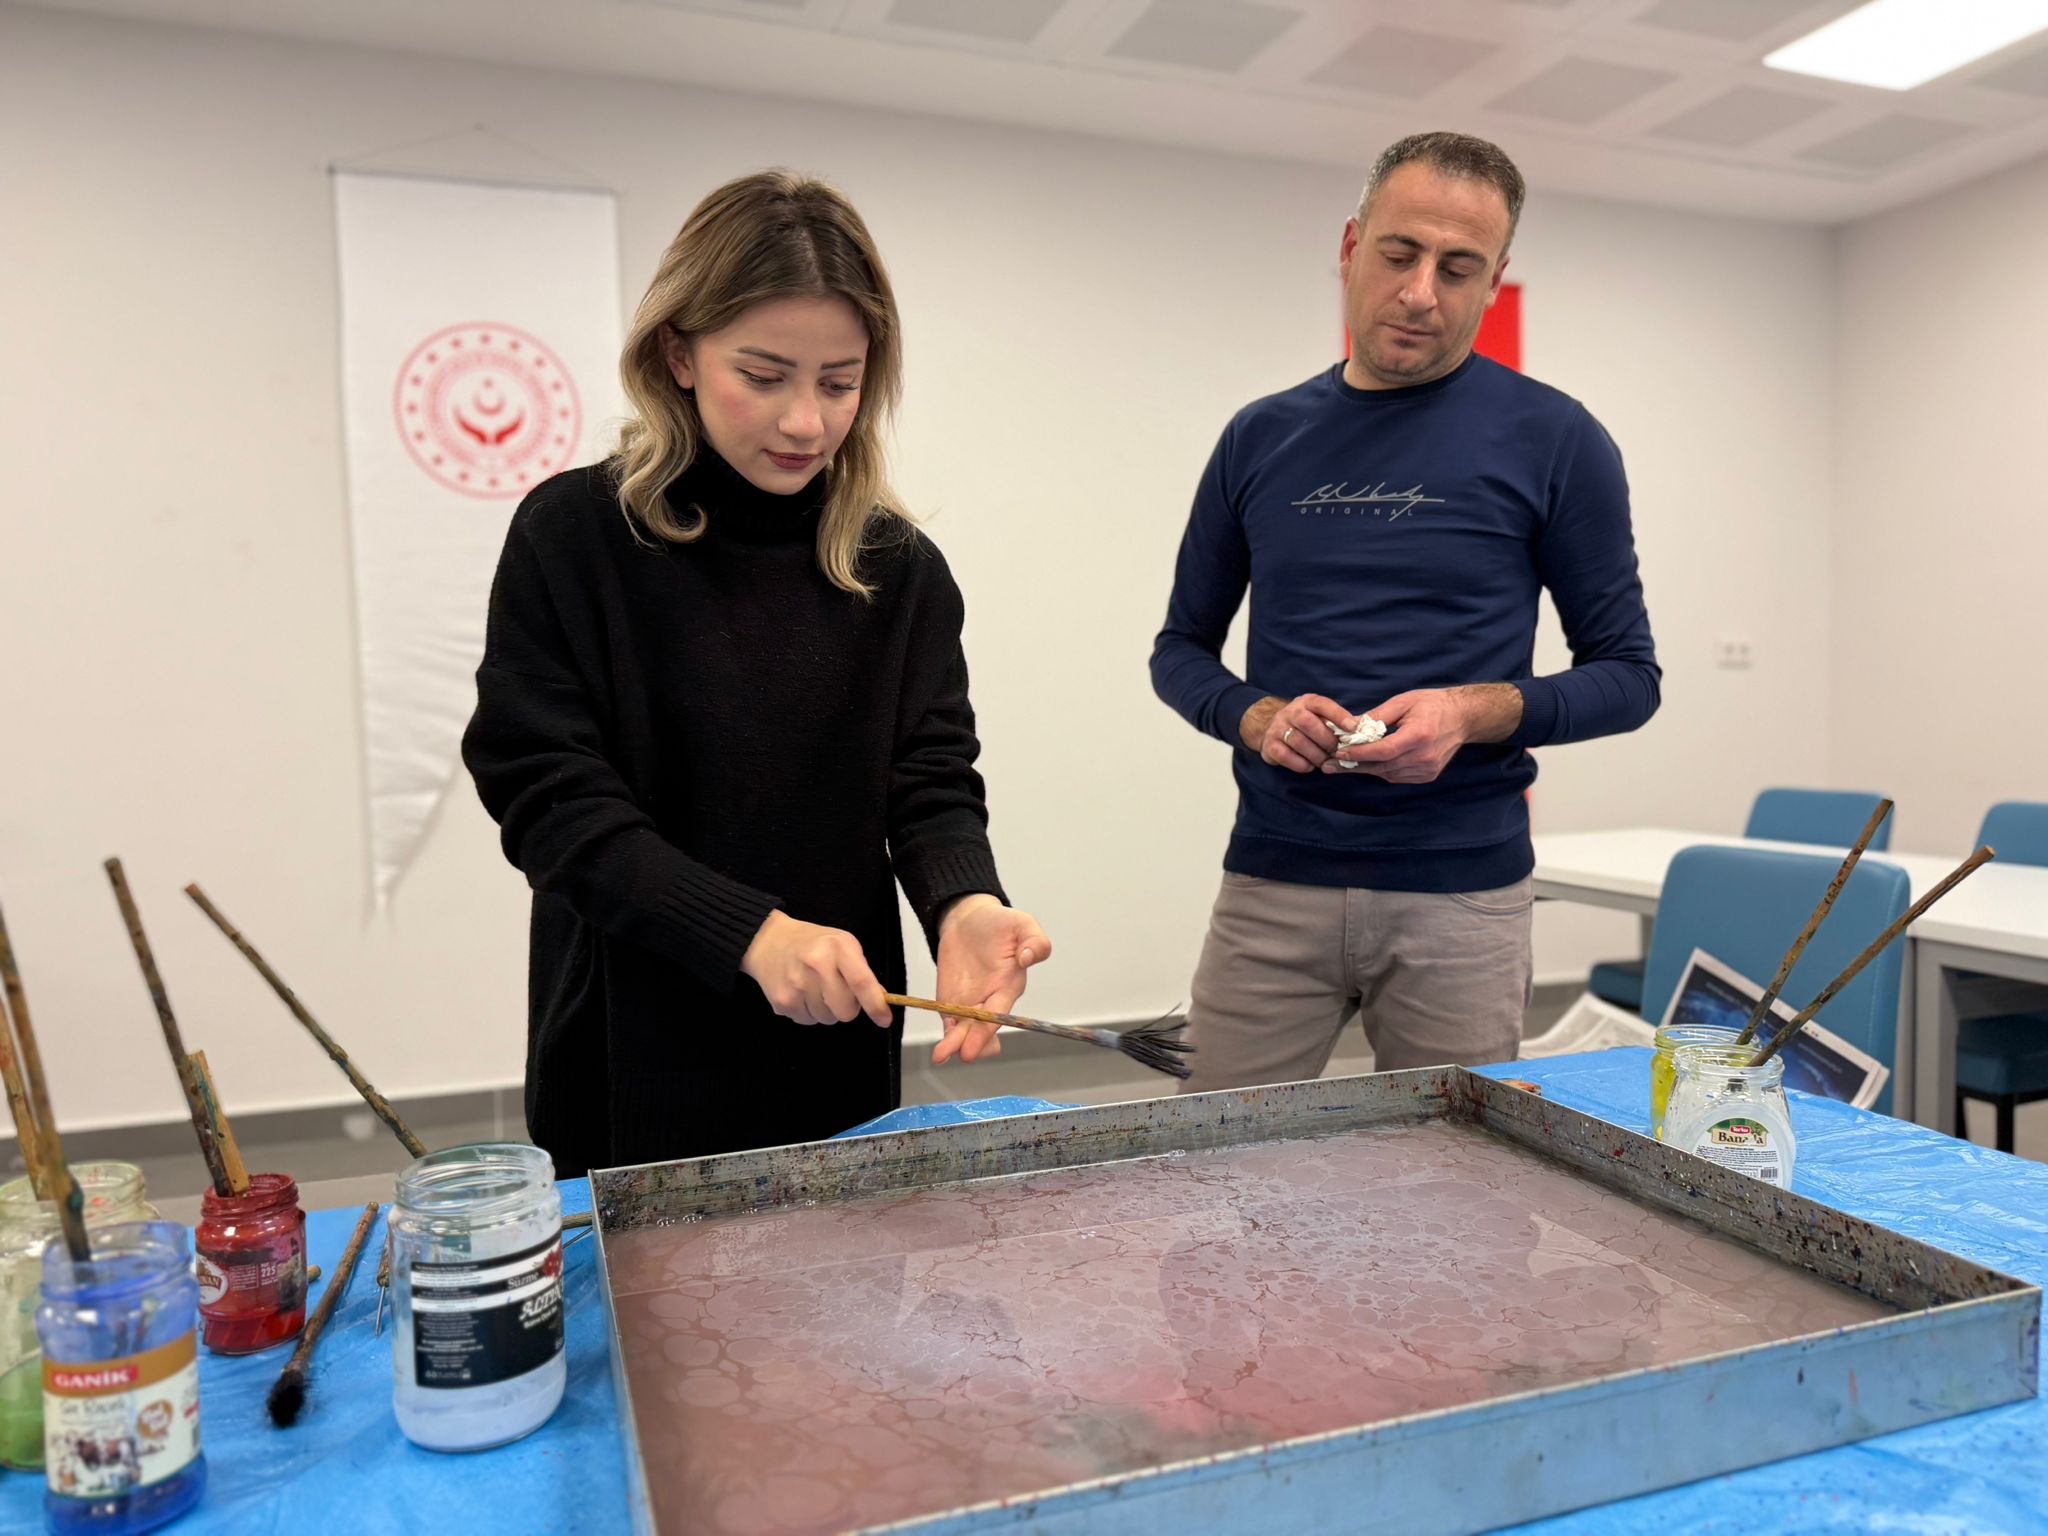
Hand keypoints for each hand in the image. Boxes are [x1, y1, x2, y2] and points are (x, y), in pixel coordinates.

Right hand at [740, 911, 890, 1026]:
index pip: (862, 982)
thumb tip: (879, 999)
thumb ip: (861, 970)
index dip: (875, 1005)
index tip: (884, 1019)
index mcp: (837, 947)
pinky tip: (801, 993)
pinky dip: (809, 1012)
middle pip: (845, 1010)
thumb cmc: (811, 943)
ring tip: (815, 988)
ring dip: (826, 1009)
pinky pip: (808, 1021)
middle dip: (847, 1007)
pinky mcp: (782, 1001)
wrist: (767, 941)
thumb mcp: (841, 944)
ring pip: (827, 1019)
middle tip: (838, 991)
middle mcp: (817, 965)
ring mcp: (797, 985)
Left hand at [930, 895, 1051, 1064]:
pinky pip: (950, 1025)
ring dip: (955, 1045)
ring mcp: (971, 1004)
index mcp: (1008, 985)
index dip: (990, 1028)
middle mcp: (991, 1000)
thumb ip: (1034, 940)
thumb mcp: (1022, 923)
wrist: (969, 919)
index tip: (984, 1040)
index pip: (1000, 1011)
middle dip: (974, 1042)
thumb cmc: (999, 923)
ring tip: (942, 1055)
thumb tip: (1027, 957)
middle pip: (982, 1029)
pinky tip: (940, 1052)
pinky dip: (946, 1038)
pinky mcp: (952, 1003)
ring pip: (964, 1033)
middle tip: (964, 1053)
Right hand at [1240, 694, 1355, 773]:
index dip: (1338, 715)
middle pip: (1307, 723)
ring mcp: (1277, 728)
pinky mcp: (1269, 745)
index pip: (1322, 704)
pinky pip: (1285, 756)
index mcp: (1307, 702)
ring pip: (1297, 741)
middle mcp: (1290, 712)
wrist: (1272, 728)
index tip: (1353, 728)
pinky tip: (1309, 766)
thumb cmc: (1306, 724)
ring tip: (1325, 762)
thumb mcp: (1320, 716)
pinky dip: (1301, 764)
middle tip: (1337, 752)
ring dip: (1315, 755)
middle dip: (1326, 740)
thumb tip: (1362, 732)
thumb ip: (1336, 723)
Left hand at [1327, 686, 1517, 783]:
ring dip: (1365, 769)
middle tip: (1329, 765)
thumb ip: (1378, 715)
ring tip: (1343, 764)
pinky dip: (1382, 770)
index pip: (1383, 751)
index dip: (1359, 753)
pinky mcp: (1428, 775)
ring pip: (1388, 774)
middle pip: (1382, 767)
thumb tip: (1351, 726)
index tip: (1338, 752)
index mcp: (1420, 735)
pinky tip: (1369, 763)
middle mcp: (1425, 757)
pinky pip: (1397, 777)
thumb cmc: (1432, 704)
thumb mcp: (1404, 701)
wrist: (1463, 718)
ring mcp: (1428, 769)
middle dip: (1353, 765)